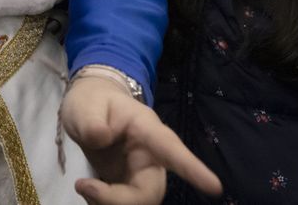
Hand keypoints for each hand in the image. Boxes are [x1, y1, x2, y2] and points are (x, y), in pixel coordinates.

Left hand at [61, 74, 220, 204]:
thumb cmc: (93, 102)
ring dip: (110, 204)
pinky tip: (89, 190)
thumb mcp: (85, 105)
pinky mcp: (130, 187)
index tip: (214, 187)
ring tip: (83, 185)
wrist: (90, 109)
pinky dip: (105, 204)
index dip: (192, 168)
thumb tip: (99, 137)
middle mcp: (151, 156)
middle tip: (84, 186)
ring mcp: (141, 174)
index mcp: (147, 129)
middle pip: (151, 191)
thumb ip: (91, 120)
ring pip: (140, 202)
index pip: (171, 149)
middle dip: (121, 200)